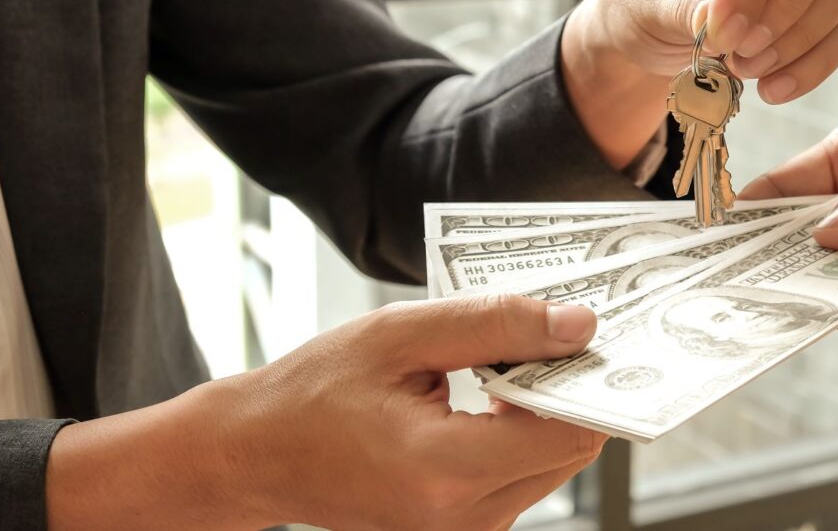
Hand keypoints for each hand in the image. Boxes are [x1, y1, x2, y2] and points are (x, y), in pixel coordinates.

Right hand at [47, 296, 605, 530]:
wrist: (252, 453)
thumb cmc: (314, 389)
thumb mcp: (401, 335)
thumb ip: (495, 325)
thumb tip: (578, 325)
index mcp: (443, 473)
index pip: (567, 430)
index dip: (585, 375)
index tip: (583, 327)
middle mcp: (459, 521)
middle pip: (569, 449)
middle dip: (565, 387)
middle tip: (540, 332)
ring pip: (550, 463)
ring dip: (540, 408)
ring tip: (494, 364)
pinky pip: (520, 478)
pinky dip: (517, 432)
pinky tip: (482, 394)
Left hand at [561, 0, 837, 167]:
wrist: (657, 27)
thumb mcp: (646, 0)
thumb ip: (686, 7)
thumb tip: (730, 25)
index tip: (718, 36)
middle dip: (787, 2)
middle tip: (742, 50)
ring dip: (803, 36)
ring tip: (747, 68)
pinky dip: (816, 63)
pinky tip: (772, 87)